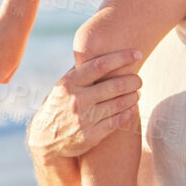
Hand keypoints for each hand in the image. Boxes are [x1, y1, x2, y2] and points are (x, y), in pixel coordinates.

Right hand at [26, 48, 142, 160]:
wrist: (46, 139)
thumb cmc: (60, 105)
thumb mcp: (63, 86)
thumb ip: (80, 71)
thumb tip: (100, 47)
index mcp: (69, 83)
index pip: (99, 65)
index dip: (121, 58)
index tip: (137, 54)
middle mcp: (76, 100)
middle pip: (114, 85)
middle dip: (133, 81)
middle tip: (139, 79)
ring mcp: (84, 118)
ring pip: (119, 103)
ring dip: (133, 96)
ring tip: (137, 92)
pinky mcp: (91, 135)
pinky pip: (117, 120)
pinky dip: (129, 112)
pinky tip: (133, 107)